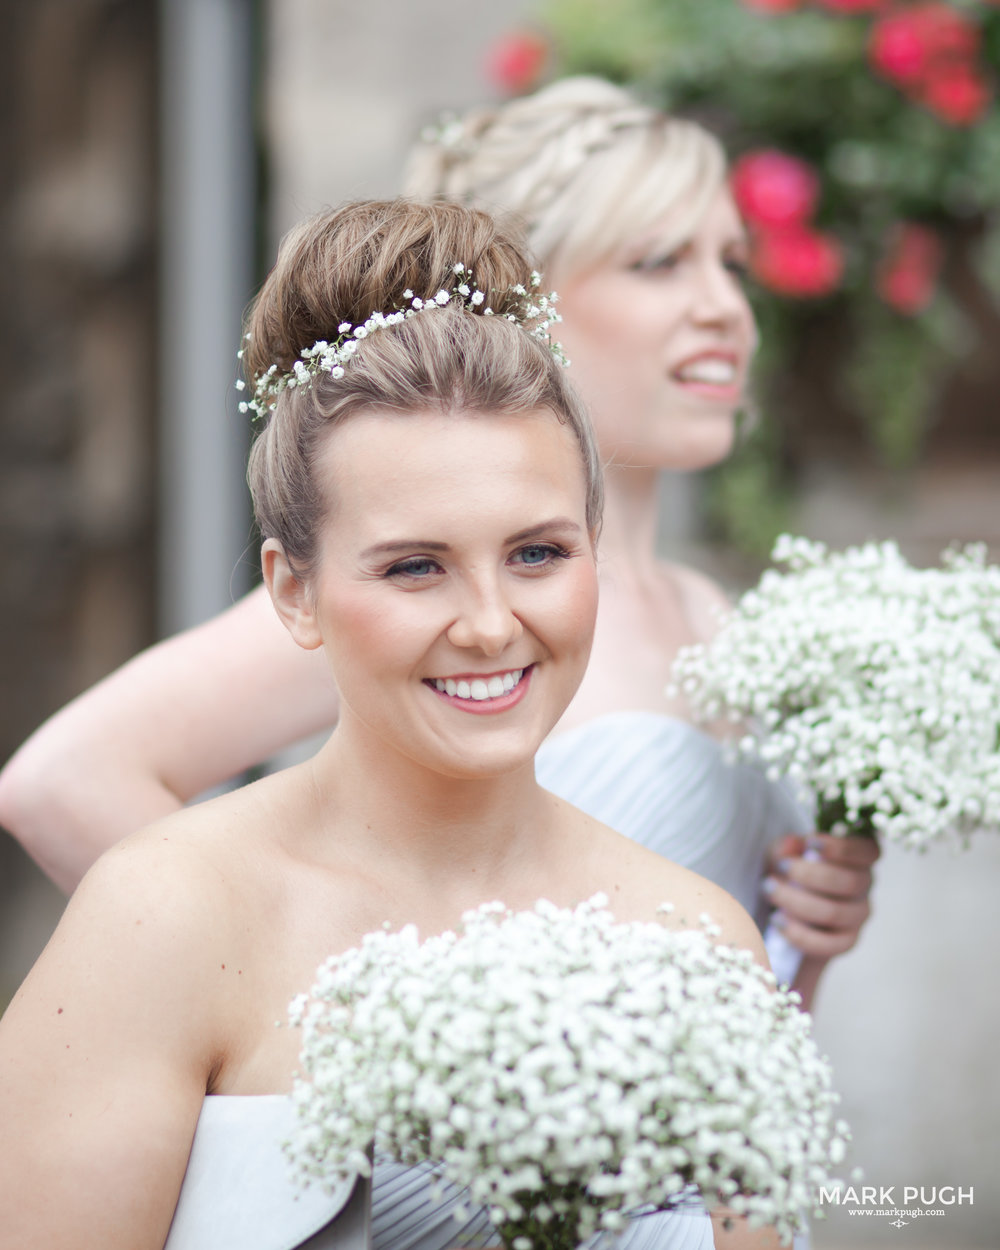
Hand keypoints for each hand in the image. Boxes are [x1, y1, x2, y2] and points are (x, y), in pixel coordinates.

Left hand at [763, 832, 878, 962]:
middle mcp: (863, 887)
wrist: (784, 910)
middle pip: (851, 882)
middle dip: (810, 874)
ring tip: (770, 891)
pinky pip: (830, 944)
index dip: (842, 847)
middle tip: (780, 866)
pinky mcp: (846, 942)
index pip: (868, 851)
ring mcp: (857, 916)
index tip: (810, 842)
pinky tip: (778, 921)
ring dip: (798, 902)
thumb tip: (792, 843)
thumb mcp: (782, 854)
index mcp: (857, 858)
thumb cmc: (789, 872)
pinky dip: (801, 934)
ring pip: (835, 912)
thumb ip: (786, 848)